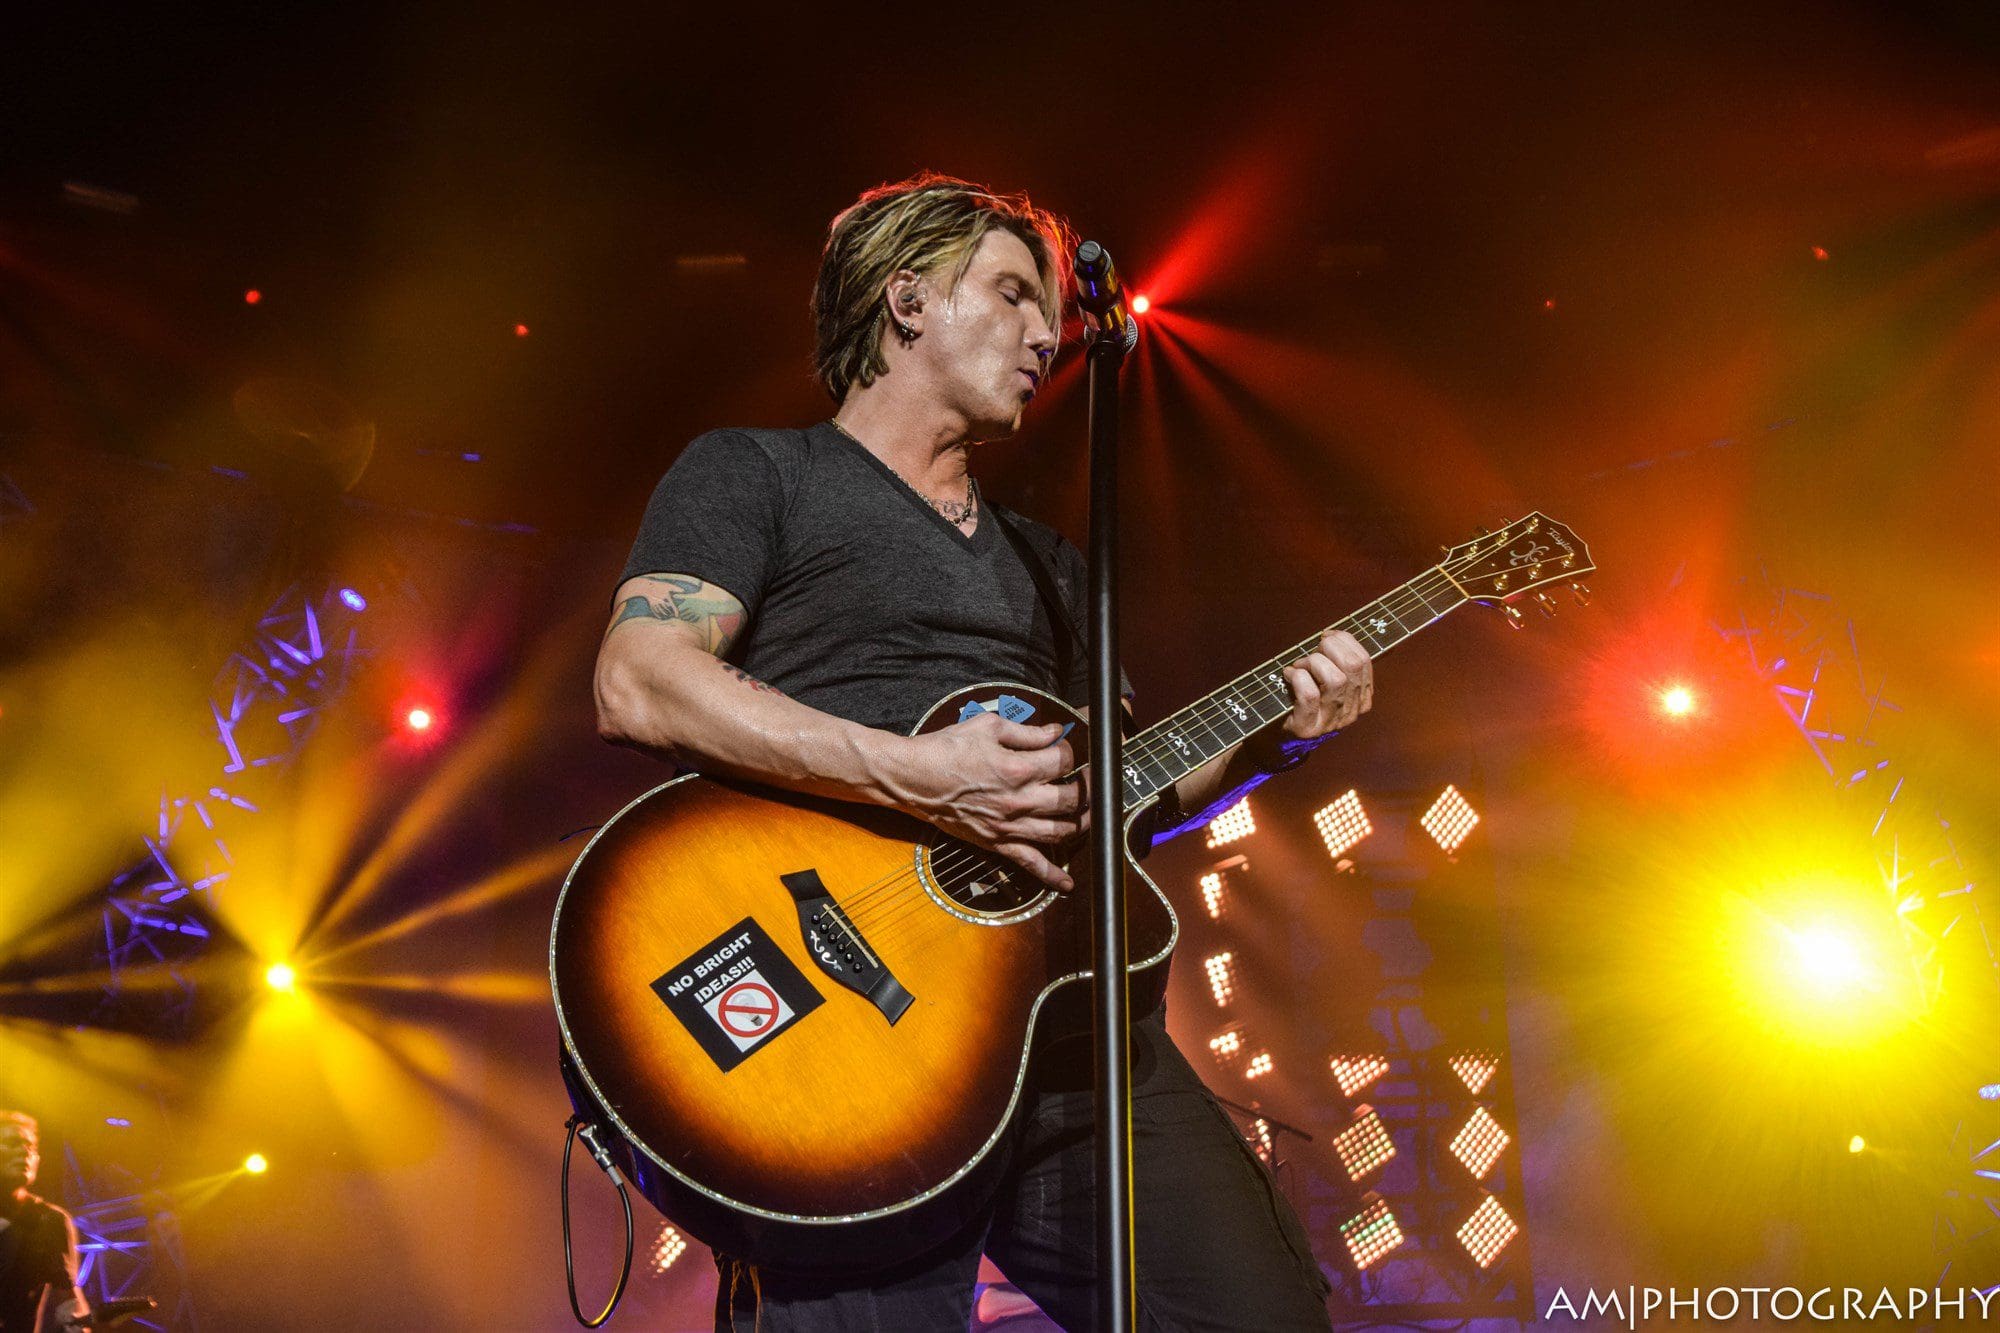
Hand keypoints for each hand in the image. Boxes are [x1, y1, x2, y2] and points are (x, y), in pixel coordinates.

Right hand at [888, 713, 1083, 890]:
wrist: (912, 778)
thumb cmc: (945, 749)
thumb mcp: (987, 727)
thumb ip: (1026, 731)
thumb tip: (1054, 731)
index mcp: (1016, 768)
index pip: (1062, 761)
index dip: (1070, 751)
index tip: (1065, 747)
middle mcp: (1017, 801)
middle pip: (1071, 799)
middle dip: (1088, 787)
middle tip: (1091, 779)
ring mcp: (1008, 826)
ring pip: (1059, 832)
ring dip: (1082, 824)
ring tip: (1090, 814)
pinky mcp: (996, 843)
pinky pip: (1029, 863)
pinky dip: (1051, 875)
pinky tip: (1067, 883)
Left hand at [1278, 630, 1372, 743]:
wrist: (1282, 735)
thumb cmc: (1303, 699)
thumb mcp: (1326, 680)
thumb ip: (1336, 661)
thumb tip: (1333, 635)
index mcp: (1361, 697)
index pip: (1364, 661)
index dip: (1345, 641)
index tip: (1327, 635)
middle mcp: (1351, 710)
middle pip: (1353, 666)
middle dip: (1330, 648)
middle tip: (1313, 651)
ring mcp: (1331, 722)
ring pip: (1335, 679)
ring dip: (1313, 663)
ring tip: (1300, 665)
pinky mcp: (1309, 727)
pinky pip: (1310, 694)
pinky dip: (1298, 677)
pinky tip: (1290, 675)